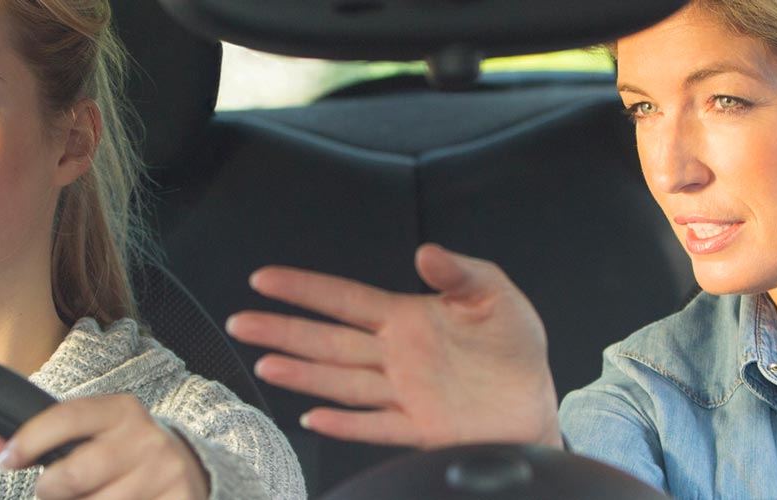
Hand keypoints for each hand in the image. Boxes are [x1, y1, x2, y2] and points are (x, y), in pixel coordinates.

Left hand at [0, 394, 207, 499]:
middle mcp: (146, 439)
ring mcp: (164, 474)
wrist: (186, 469)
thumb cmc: (121, 453)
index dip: (29, 441)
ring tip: (94, 498)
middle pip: (72, 477)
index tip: (4, 460)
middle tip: (56, 491)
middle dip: (51, 491)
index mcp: (121, 410)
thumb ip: (35, 441)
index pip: (66, 418)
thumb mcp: (87, 436)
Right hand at [228, 243, 561, 449]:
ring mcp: (403, 393)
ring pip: (342, 382)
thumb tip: (426, 252)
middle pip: (328, 341)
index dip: (305, 288)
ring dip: (303, 374)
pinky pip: (376, 425)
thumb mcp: (495, 295)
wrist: (534, 403)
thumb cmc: (514, 347)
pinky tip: (314, 418)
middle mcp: (395, 356)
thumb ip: (460, 272)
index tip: (264, 279)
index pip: (345, 300)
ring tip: (265, 365)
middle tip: (241, 320)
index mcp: (406, 318)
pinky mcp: (419, 428)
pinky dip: (346, 424)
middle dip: (283, 330)